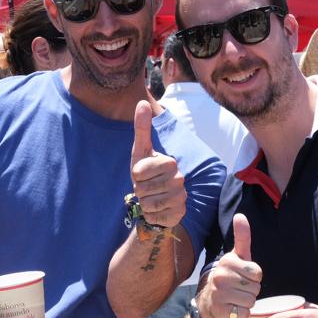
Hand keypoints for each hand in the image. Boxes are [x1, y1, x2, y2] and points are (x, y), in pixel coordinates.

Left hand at [130, 100, 185, 228]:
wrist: (155, 201)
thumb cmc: (146, 174)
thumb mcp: (140, 151)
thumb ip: (141, 128)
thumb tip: (142, 102)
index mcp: (170, 162)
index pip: (140, 171)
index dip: (136, 175)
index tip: (142, 174)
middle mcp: (180, 179)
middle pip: (143, 188)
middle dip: (139, 190)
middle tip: (146, 187)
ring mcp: (181, 197)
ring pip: (148, 203)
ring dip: (144, 202)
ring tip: (151, 197)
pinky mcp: (179, 213)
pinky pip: (154, 216)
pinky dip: (150, 215)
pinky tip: (157, 209)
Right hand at [197, 214, 261, 317]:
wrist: (210, 301)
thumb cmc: (229, 276)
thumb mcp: (237, 256)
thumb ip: (242, 237)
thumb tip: (240, 215)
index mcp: (227, 260)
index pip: (257, 272)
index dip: (254, 277)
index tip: (243, 275)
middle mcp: (220, 274)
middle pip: (255, 287)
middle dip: (251, 290)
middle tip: (239, 288)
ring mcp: (219, 292)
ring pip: (251, 300)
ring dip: (247, 301)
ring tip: (235, 297)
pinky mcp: (220, 308)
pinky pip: (244, 312)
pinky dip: (242, 312)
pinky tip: (232, 307)